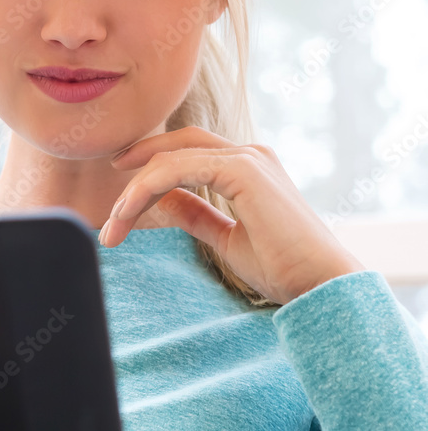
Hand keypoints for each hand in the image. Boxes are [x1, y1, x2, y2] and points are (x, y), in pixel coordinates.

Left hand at [99, 126, 366, 305]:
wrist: (320, 286)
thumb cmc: (283, 268)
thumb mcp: (225, 238)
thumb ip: (196, 214)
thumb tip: (163, 202)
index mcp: (247, 168)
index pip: (187, 152)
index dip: (150, 163)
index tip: (122, 191)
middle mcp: (248, 154)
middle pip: (177, 144)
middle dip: (136, 162)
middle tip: (109, 196)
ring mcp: (248, 158)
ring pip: (171, 158)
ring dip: (134, 190)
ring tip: (112, 224)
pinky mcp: (244, 170)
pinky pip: (179, 169)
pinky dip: (148, 188)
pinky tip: (129, 211)